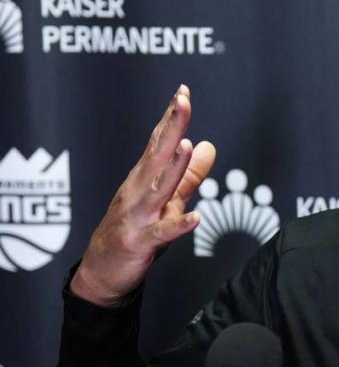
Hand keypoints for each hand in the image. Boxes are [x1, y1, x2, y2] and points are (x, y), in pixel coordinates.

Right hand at [70, 85, 216, 306]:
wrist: (102, 273)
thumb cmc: (134, 232)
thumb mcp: (166, 200)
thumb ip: (188, 176)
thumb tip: (208, 145)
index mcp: (143, 178)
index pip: (158, 143)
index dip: (170, 118)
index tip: (182, 92)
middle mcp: (137, 191)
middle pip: (156, 156)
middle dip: (170, 128)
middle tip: (182, 101)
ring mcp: (136, 217)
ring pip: (157, 189)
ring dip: (172, 168)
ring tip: (186, 145)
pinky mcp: (139, 243)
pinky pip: (160, 234)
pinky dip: (177, 226)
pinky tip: (195, 218)